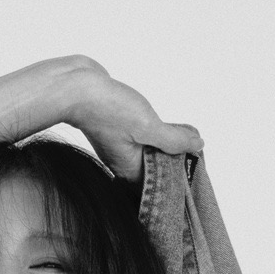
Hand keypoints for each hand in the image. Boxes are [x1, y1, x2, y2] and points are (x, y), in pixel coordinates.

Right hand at [69, 61, 202, 181]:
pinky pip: (143, 137)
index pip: (158, 186)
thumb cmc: (106, 109)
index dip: (177, 180)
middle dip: (176, 161)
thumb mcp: (148, 126)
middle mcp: (124, 163)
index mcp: (130, 170)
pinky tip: (168, 127)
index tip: (195, 170)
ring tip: (189, 136)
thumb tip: (197, 145)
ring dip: (169, 145)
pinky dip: (157, 134)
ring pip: (151, 152)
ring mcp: (120, 147)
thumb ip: (174, 139)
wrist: (76, 87)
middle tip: (197, 150)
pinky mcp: (118, 130)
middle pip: (156, 170)